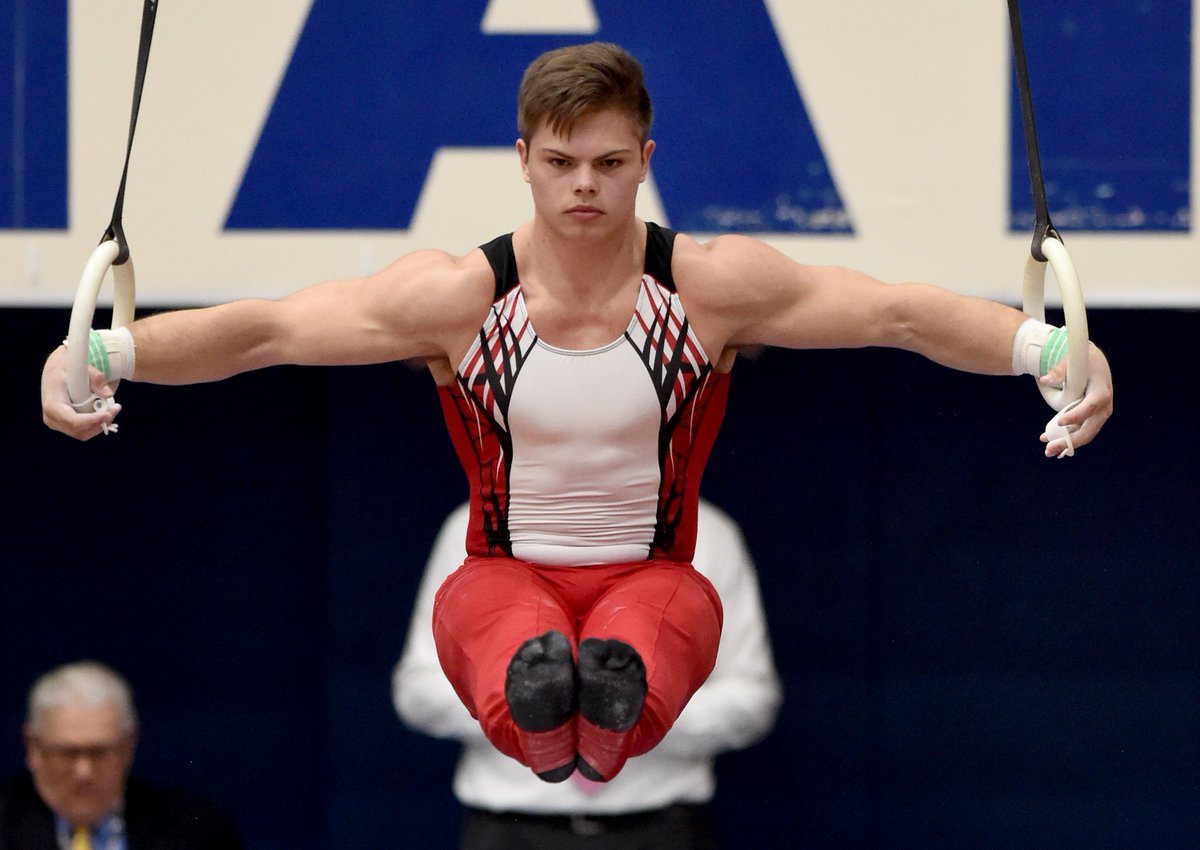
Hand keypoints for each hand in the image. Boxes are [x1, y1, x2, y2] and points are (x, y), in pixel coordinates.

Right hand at [41, 346, 121, 439]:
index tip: (108, 414)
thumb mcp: (79, 366)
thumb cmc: (66, 366)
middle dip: (100, 423)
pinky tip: (105, 411)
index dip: (92, 421)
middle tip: (115, 409)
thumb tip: (108, 394)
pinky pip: (83, 430)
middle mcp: (52, 417)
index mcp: (52, 404)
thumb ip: (95, 378)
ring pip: (83, 434)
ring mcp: (57, 423)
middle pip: (80, 431)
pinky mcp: (64, 424)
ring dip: (101, 424)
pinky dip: (96, 423)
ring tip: (113, 408)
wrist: (56, 368)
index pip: (73, 421)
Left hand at [1039, 343, 1111, 457]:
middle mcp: (1104, 407)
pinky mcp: (1092, 418)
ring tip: (1048, 451)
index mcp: (1101, 391)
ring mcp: (1099, 415)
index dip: (1076, 416)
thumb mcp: (1072, 362)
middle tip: (1050, 448)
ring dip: (1067, 444)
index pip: (1090, 406)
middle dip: (1071, 440)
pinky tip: (1051, 444)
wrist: (1093, 363)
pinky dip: (1067, 439)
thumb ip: (1058, 372)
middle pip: (1090, 428)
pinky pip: (1081, 432)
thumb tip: (1044, 380)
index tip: (1060, 422)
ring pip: (1086, 434)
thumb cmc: (1082, 361)